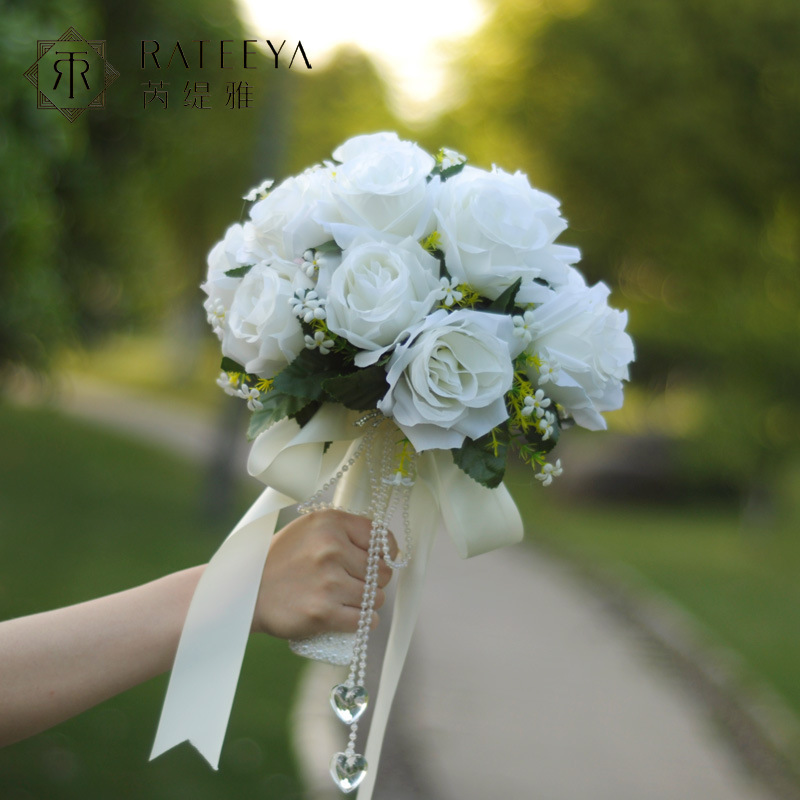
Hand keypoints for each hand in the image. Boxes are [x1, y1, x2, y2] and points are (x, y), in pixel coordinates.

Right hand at [252, 510, 394, 639]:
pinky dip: (364, 621)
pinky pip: (365, 619)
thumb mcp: (310, 529)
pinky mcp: (323, 612)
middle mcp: (331, 548)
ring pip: (375, 597)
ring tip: (350, 599)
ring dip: (369, 602)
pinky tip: (354, 616)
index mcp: (330, 523)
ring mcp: (329, 582)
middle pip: (381, 571)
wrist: (246, 591)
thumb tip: (384, 545)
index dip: (384, 552)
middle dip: (375, 580)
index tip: (377, 560)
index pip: (381, 538)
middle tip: (356, 582)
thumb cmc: (281, 559)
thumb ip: (343, 530)